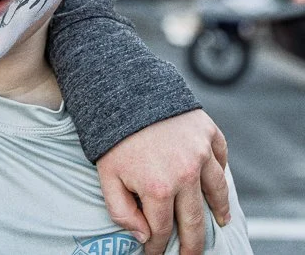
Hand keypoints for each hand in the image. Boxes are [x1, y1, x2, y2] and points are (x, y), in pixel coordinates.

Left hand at [96, 109, 229, 254]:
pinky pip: (221, 159)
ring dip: (218, 211)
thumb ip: (121, 210)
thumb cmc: (110, 134)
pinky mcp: (208, 133)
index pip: (161, 230)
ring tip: (219, 223)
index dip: (157, 247)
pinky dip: (220, 173)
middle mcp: (186, 174)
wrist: (123, 88)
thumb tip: (142, 235)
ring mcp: (201, 153)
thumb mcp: (105, 175)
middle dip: (192, 244)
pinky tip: (217, 183)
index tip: (155, 254)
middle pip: (194, 220)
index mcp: (158, 188)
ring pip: (217, 192)